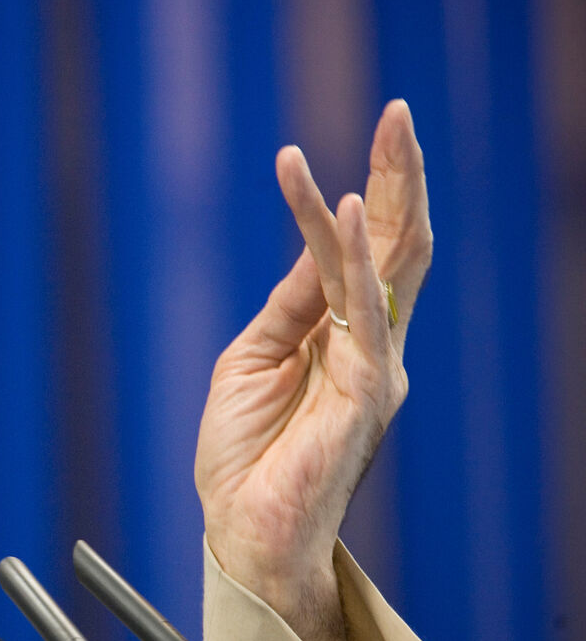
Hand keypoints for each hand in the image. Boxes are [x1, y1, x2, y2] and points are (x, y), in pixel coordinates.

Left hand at [194, 100, 430, 640]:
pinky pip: (359, 310)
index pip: (366, 252)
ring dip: (385, 190)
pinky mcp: (362, 391)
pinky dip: (348, 254)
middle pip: (395, 245)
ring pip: (389, 262)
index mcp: (344, 338)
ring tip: (387, 128)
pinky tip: (344, 206)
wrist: (242, 528)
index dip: (368, 191)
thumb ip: (290, 303)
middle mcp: (371, 346)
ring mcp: (373, 367)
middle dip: (398, 175)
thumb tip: (315, 239)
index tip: (361, 135)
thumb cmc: (245, 453)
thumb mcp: (253, 357)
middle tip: (397, 111)